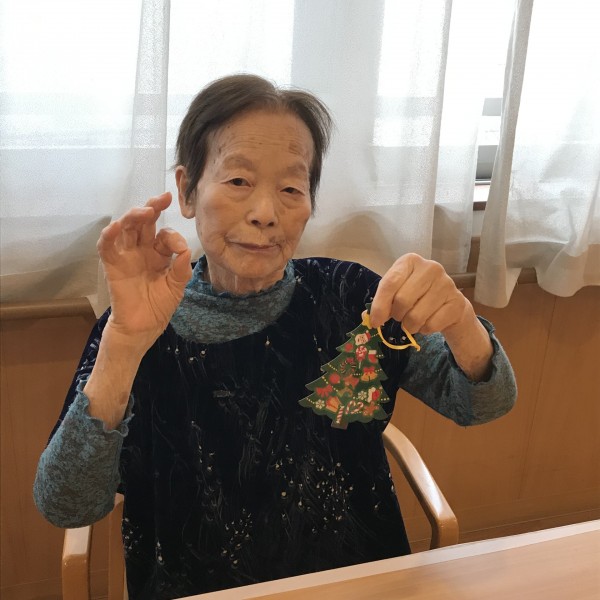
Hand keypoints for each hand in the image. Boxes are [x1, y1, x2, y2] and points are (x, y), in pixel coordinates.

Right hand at [97, 192, 191, 349]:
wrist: (143, 326)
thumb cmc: (159, 305)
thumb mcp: (176, 286)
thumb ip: (181, 268)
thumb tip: (185, 250)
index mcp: (159, 253)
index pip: (164, 235)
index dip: (172, 237)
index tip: (180, 249)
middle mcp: (142, 250)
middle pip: (143, 222)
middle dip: (152, 207)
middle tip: (162, 198)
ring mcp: (126, 256)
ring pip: (126, 228)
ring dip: (133, 216)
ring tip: (145, 211)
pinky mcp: (112, 265)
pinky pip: (107, 246)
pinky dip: (109, 235)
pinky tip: (116, 226)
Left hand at [369, 253, 469, 333]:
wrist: (448, 303)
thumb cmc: (416, 294)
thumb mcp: (396, 292)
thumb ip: (382, 301)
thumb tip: (371, 319)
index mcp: (410, 261)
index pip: (390, 283)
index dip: (380, 305)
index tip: (375, 321)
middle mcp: (430, 268)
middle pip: (402, 300)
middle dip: (397, 315)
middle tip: (400, 316)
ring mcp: (446, 284)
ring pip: (416, 316)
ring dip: (410, 325)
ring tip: (413, 320)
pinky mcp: (457, 302)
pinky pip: (431, 325)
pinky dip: (425, 329)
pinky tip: (428, 321)